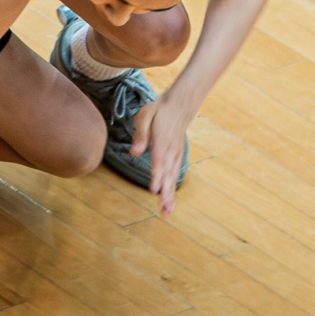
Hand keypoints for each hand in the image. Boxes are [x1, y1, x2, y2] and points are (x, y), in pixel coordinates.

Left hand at [123, 95, 192, 217]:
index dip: (156, 177)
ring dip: (170, 194)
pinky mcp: (177, 156)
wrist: (180, 105)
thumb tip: (134, 152)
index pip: (159, 162)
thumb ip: (140, 134)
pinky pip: (175, 174)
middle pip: (168, 174)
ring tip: (167, 211)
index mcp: (162, 141)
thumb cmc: (159, 110)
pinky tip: (170, 200)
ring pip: (172, 177)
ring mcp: (176, 153)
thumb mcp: (145, 115)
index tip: (153, 191)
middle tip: (163, 209)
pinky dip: (172, 187)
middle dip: (165, 193)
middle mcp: (171, 150)